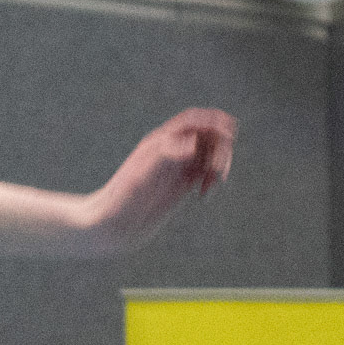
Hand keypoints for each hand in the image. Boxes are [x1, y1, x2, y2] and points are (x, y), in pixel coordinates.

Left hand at [87, 108, 235, 253]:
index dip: (213, 120)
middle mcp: (171, 151)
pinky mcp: (182, 185)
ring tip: (211, 184)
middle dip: (220, 148)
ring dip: (220, 164)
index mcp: (159, 141)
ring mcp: (178, 167)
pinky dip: (213, 179)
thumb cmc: (122, 198)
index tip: (229, 132)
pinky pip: (206, 172)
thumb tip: (192, 144)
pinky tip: (204, 195)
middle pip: (208, 135)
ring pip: (210, 154)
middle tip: (216, 172)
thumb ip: (166, 155)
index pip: (193, 119)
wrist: (114, 225)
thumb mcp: (143, 175)